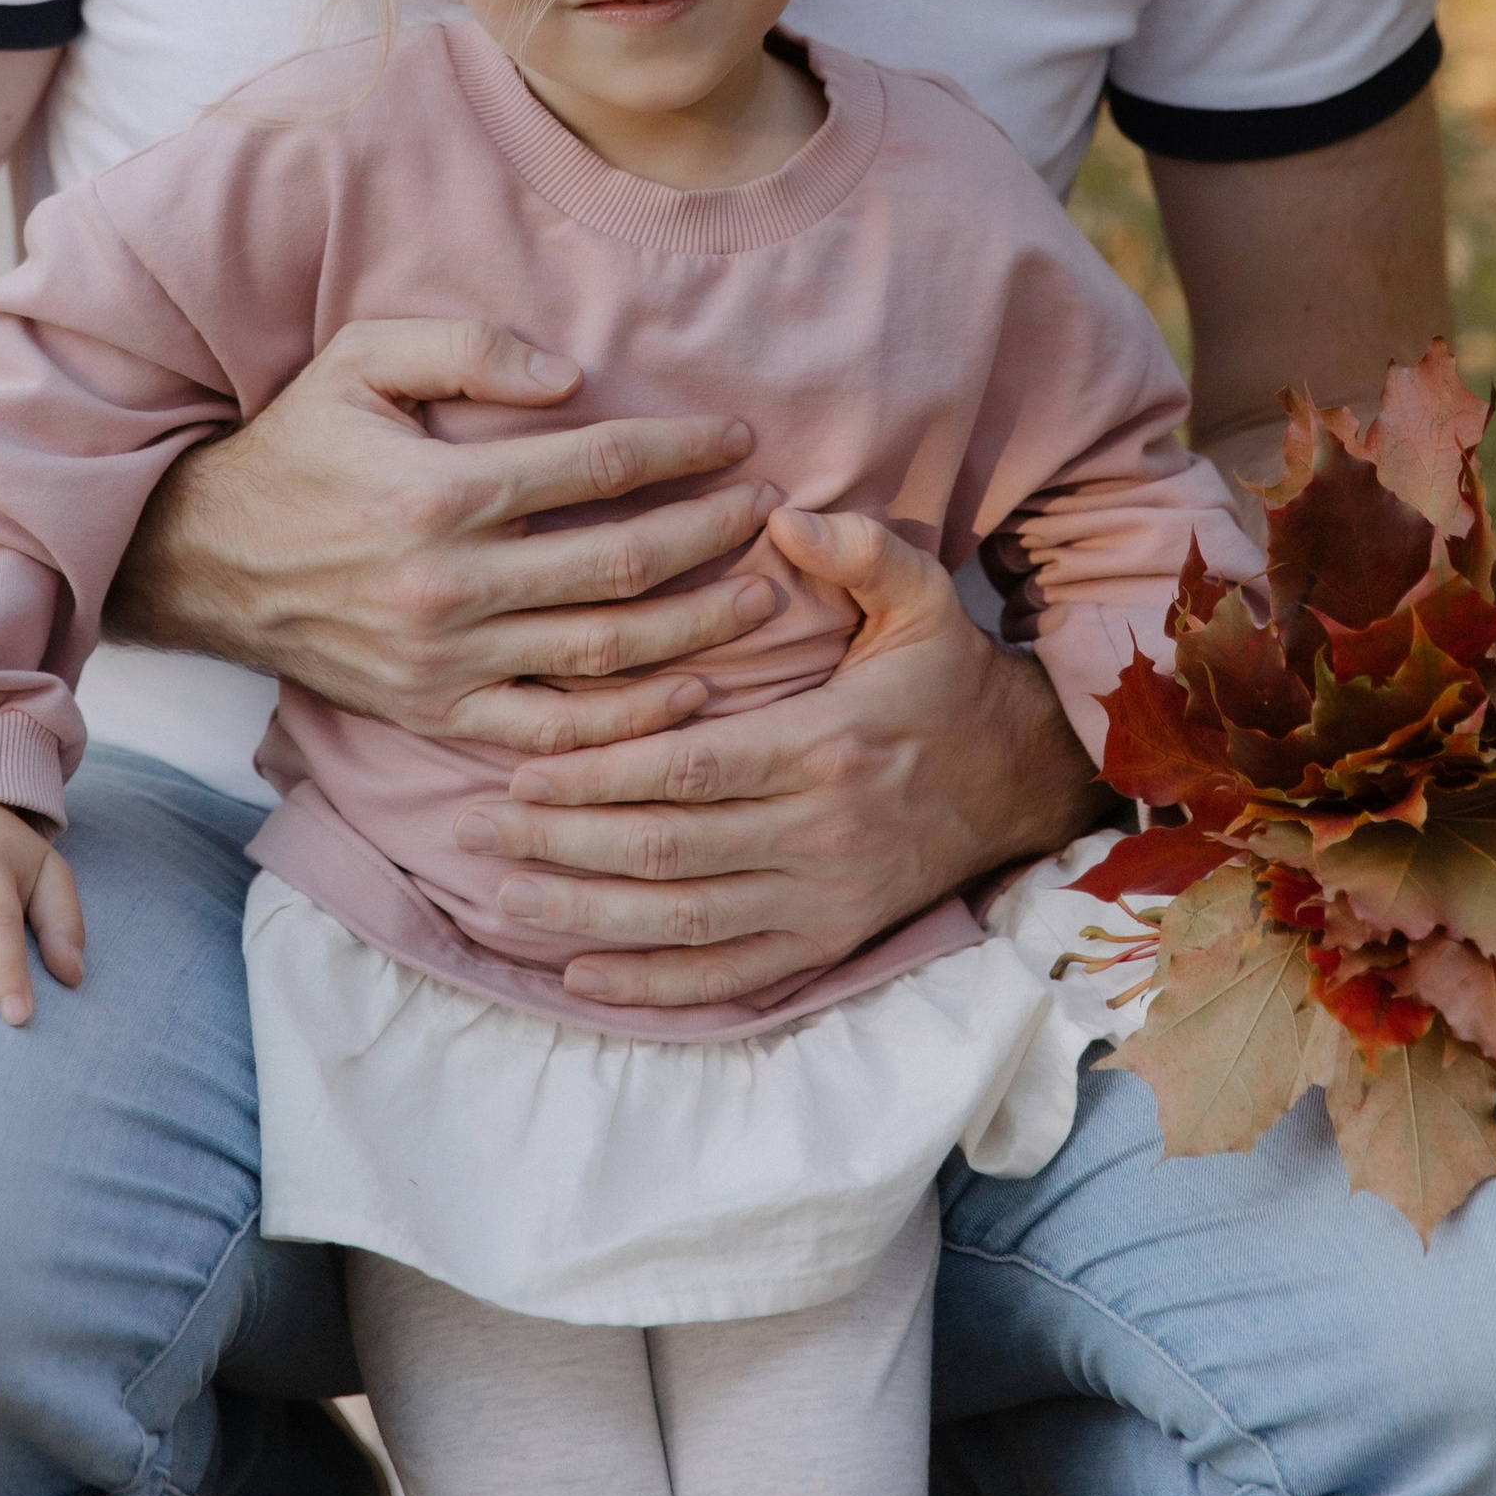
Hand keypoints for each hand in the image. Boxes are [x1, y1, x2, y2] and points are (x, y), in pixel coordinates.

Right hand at [113, 317, 789, 755]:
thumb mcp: (362, 359)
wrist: (205, 558)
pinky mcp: (437, 713)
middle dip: (711, 534)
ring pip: (603, 655)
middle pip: (621, 566)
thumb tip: (572, 375)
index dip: (679, 450)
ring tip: (761, 593)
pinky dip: (628, 723)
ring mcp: (447, 662)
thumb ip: (467, 348)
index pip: (597, 467)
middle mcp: (451, 586)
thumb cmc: (299, 442)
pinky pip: (552, 733)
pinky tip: (688, 691)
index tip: (736, 435)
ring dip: (696, 626)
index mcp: (440, 491)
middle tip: (772, 507)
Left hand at [450, 507, 1102, 1009]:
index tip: (521, 767)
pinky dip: (649, 983)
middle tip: (475, 825)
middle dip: (562, 841)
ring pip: (681, 919)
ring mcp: (820, 898)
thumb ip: (860, 549)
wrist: (1020, 781)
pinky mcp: (825, 942)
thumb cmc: (948, 681)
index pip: (687, 770)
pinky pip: (725, 975)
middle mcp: (817, 833)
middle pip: (666, 849)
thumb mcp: (923, 598)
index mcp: (826, 746)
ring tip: (502, 892)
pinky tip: (579, 974)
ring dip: (584, 912)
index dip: (600, 775)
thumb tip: (784, 512)